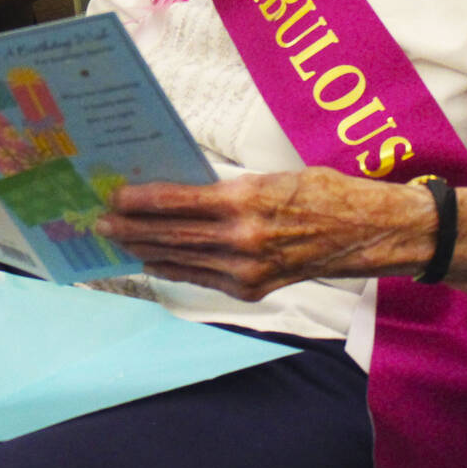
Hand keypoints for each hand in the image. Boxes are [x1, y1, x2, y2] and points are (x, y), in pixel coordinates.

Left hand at [95, 168, 424, 301]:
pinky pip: (202, 278)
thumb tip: (179, 191)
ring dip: (146, 251)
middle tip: (101, 222)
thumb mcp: (269, 178)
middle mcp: (241, 240)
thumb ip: (225, 189)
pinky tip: (154, 261)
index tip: (114, 196)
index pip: (177, 202)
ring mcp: (246, 270)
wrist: (366, 233)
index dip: (140, 201)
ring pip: (182, 260)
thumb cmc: (320, 193)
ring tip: (119, 241)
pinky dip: (174, 269)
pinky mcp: (253, 289)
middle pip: (171, 235)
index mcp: (244, 201)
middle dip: (132, 229)